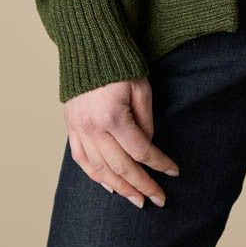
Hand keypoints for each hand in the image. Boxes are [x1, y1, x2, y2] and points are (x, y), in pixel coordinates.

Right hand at [64, 76, 179, 207]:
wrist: (90, 46)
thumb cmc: (121, 65)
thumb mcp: (142, 89)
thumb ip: (145, 122)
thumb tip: (146, 148)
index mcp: (113, 116)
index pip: (141, 151)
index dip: (160, 164)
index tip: (174, 172)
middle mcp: (93, 127)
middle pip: (121, 167)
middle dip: (142, 185)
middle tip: (159, 199)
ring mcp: (79, 129)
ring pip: (100, 170)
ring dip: (120, 188)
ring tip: (137, 199)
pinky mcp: (71, 127)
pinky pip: (81, 160)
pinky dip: (95, 176)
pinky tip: (109, 186)